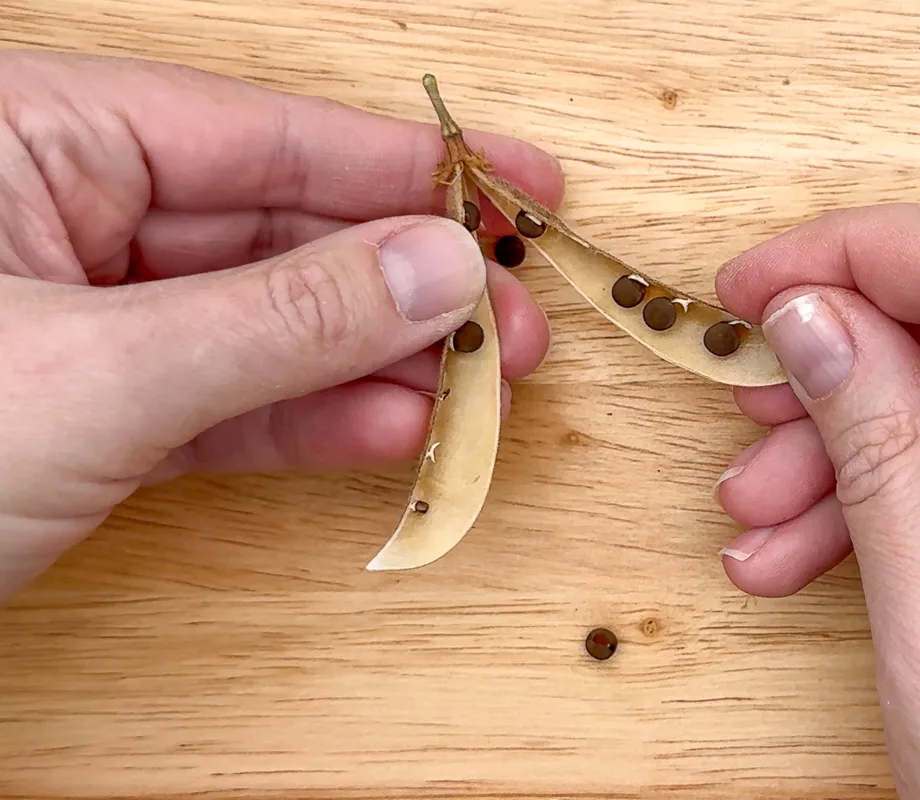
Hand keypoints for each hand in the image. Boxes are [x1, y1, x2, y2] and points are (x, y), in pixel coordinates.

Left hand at [0, 50, 562, 598]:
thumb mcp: (97, 375)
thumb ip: (283, 318)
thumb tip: (435, 264)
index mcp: (29, 137)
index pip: (261, 135)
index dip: (405, 164)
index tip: (513, 183)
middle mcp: (56, 213)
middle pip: (280, 231)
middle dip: (408, 281)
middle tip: (513, 318)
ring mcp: (80, 319)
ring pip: (267, 325)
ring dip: (379, 362)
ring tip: (480, 388)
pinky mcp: (93, 412)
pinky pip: (227, 402)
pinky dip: (312, 423)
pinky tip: (397, 430)